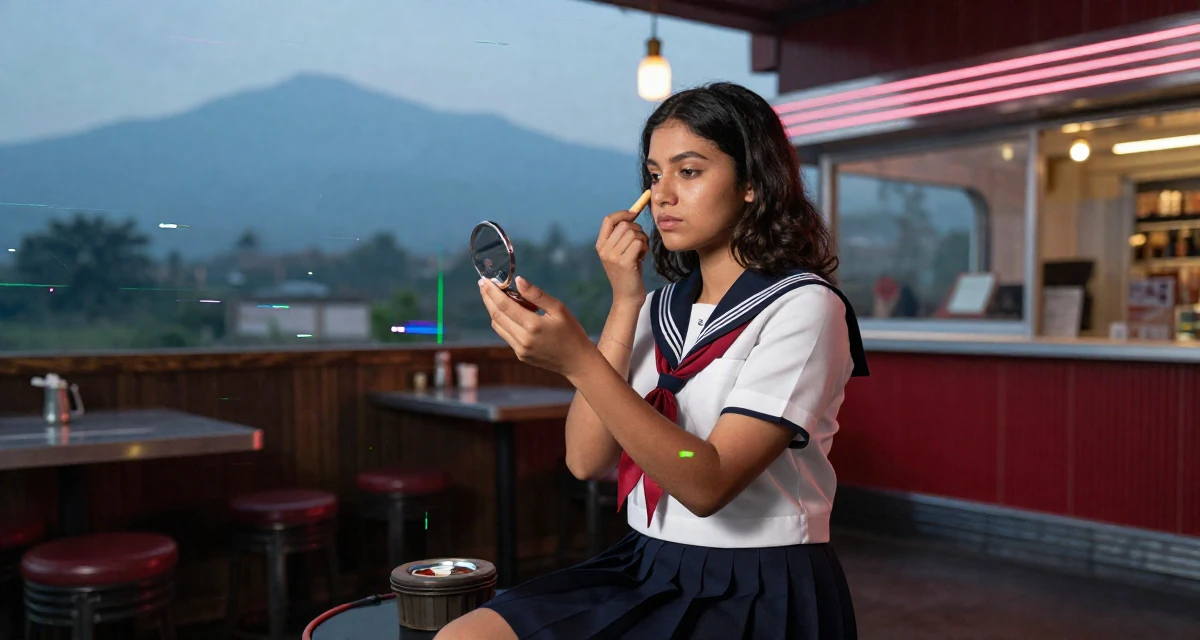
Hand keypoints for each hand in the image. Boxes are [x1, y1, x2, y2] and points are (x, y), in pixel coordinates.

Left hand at [479, 276, 596, 377]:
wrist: (577, 361)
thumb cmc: (572, 332)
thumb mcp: (559, 309)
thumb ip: (537, 295)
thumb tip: (518, 280)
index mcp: (533, 326)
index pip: (505, 305)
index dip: (492, 292)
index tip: (485, 280)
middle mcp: (523, 339)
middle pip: (497, 315)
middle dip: (488, 298)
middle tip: (482, 285)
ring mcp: (520, 350)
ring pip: (498, 326)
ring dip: (492, 310)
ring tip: (492, 295)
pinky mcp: (520, 355)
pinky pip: (506, 335)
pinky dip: (502, 321)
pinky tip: (506, 311)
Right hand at [596, 210, 649, 307]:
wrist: (627, 296)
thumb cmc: (627, 271)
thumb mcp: (619, 252)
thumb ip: (622, 235)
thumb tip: (633, 212)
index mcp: (600, 245)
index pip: (608, 220)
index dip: (622, 213)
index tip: (634, 213)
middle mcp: (604, 250)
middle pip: (624, 225)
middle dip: (637, 229)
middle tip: (641, 241)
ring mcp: (613, 257)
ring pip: (633, 233)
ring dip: (643, 239)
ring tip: (642, 250)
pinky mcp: (625, 263)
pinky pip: (638, 243)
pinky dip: (645, 247)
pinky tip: (643, 256)